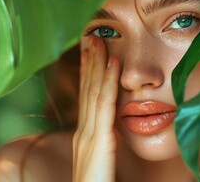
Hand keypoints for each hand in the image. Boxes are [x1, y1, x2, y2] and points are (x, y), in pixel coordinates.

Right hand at [72, 37, 118, 181]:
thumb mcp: (104, 159)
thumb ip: (107, 142)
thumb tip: (115, 128)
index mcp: (86, 136)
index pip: (87, 99)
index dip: (88, 75)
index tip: (91, 54)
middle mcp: (84, 132)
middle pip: (87, 90)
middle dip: (90, 63)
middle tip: (92, 39)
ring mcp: (88, 137)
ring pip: (93, 92)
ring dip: (96, 65)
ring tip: (98, 42)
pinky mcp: (97, 143)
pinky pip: (104, 105)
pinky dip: (107, 82)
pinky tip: (112, 64)